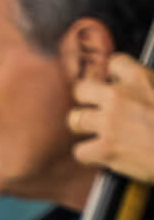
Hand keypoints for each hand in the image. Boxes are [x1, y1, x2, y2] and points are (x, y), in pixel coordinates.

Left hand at [70, 53, 153, 181]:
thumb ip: (151, 86)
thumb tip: (144, 94)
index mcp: (140, 77)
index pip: (114, 63)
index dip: (115, 76)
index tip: (119, 85)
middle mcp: (119, 96)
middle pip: (81, 89)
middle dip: (87, 100)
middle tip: (100, 111)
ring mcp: (109, 122)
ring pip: (75, 119)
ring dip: (85, 127)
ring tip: (102, 134)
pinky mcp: (105, 149)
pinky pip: (80, 151)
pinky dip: (90, 156)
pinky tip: (104, 156)